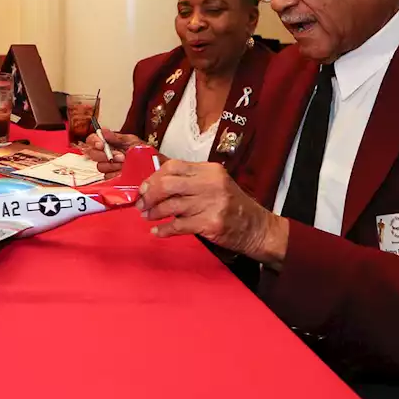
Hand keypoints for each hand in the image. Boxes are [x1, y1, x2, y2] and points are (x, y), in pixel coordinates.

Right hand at [82, 129, 143, 175]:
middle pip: (92, 154)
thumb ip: (117, 137)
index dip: (93, 142)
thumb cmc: (144, 153)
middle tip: (120, 156)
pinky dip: (116, 174)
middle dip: (105, 155)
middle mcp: (106, 154)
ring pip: (100, 166)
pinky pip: (107, 177)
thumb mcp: (132, 141)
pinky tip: (123, 172)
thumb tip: (103, 132)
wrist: (152, 166)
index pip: (92, 140)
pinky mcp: (111, 178)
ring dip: (113, 165)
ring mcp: (108, 167)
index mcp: (109, 143)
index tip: (101, 145)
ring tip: (125, 164)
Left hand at [137, 160, 287, 267]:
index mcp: (210, 170)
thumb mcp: (215, 184)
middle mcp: (210, 184)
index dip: (153, 177)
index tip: (144, 187)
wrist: (257, 228)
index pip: (173, 166)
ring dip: (154, 212)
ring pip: (170, 206)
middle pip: (167, 184)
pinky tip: (157, 231)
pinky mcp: (210, 224)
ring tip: (147, 216)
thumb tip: (155, 182)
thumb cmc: (233, 206)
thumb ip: (190, 180)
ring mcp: (211, 204)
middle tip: (141, 203)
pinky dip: (164, 229)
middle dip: (149, 194)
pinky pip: (178, 226)